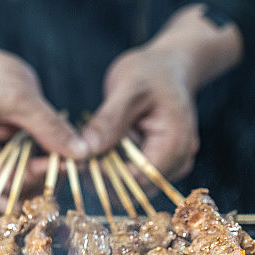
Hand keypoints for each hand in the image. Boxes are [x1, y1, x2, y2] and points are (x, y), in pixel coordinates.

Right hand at [0, 42, 86, 197]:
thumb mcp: (23, 99)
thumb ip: (51, 128)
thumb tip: (81, 153)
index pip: (10, 182)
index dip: (44, 174)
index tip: (72, 160)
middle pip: (15, 196)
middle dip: (45, 181)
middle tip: (73, 159)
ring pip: (21, 195)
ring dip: (45, 179)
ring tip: (64, 154)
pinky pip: (21, 184)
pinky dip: (40, 173)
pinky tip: (54, 156)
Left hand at [82, 4, 242, 189]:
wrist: (168, 66)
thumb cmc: (151, 71)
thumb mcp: (127, 88)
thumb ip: (108, 121)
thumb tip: (85, 151)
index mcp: (176, 144)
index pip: (138, 179)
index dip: (107, 176)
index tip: (78, 161)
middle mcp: (179, 161)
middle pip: (135, 188)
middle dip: (103, 177)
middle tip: (75, 156)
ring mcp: (170, 165)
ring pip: (130, 186)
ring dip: (106, 173)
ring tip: (87, 147)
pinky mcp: (156, 164)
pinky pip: (130, 176)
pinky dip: (111, 166)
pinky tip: (98, 148)